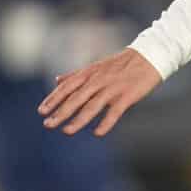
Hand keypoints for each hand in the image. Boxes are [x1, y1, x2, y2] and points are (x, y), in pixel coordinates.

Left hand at [38, 47, 162, 136]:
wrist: (149, 57)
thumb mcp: (96, 67)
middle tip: (47, 125)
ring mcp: (112, 89)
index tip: (41, 111)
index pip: (67, 87)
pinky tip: (98, 134)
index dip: (53, 99)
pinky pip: (114, 112)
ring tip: (66, 131)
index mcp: (89, 73)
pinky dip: (106, 123)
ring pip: (92, 106)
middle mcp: (98, 81)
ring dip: (78, 120)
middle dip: (60, 112)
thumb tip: (57, 80)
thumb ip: (76, 75)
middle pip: (75, 98)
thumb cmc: (121, 64)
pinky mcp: (127, 96)